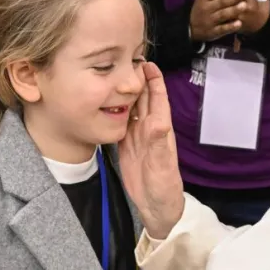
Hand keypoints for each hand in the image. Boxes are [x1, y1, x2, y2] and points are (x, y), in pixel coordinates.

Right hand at [119, 62, 184, 239]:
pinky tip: (105, 102)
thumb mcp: (162, 166)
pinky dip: (113, 111)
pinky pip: (120, 123)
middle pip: (143, 98)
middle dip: (136, 79)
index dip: (153, 80)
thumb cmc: (164, 189)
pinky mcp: (126, 147)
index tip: (145, 61)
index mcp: (160, 130)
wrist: (156, 209)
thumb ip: (159, 143)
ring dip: (124, 92)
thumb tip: (158, 120)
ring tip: (111, 75)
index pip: (158, 98)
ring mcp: (137, 138)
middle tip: (124, 60)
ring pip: (130, 108)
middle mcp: (149, 130)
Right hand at [189, 0, 248, 41]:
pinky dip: (230, 26)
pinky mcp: (213, 32)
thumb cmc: (201, 6)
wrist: (191, 27)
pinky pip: (222, 29)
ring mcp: (210, 21)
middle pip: (221, 2)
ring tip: (244, 6)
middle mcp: (207, 8)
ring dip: (233, 10)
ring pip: (222, 15)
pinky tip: (239, 23)